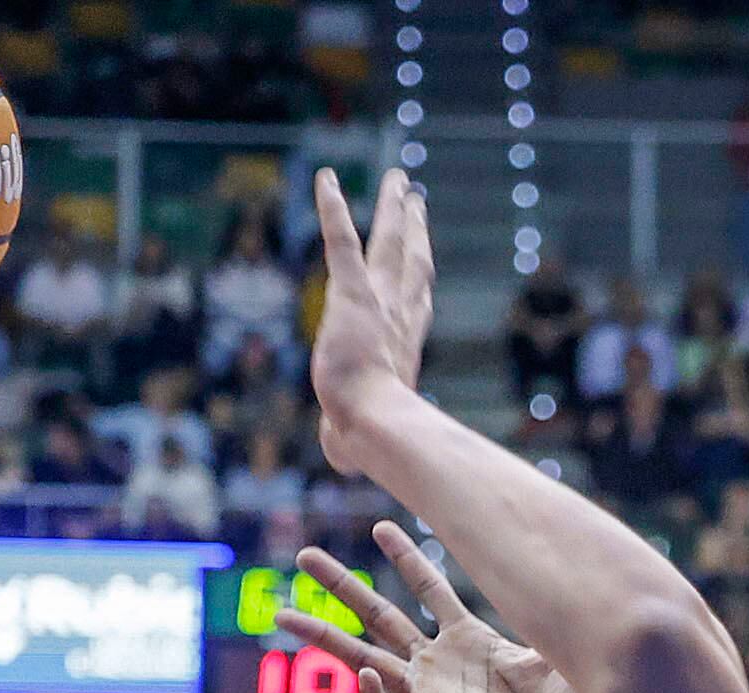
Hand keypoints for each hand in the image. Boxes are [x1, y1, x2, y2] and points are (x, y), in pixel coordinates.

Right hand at [275, 522, 602, 692]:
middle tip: (303, 556)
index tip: (381, 527)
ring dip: (324, 639)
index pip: (429, 590)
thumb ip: (542, 612)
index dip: (407, 558)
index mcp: (471, 642)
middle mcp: (442, 666)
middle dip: (341, 586)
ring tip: (282, 614)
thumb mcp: (557, 648)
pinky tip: (364, 672)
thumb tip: (553, 569)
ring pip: (363, 661)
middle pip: (379, 617)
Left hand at [309, 167, 432, 478]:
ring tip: (397, 180)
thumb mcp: (358, 439)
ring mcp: (379, 300)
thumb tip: (342, 456)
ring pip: (388, 242)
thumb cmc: (369, 438)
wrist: (374, 423)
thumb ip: (348, 440)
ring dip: (392, 208)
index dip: (419, 278)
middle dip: (413, 228)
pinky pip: (342, 240)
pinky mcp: (352, 292)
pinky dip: (333, 208)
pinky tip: (325, 178)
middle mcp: (401, 315)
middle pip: (411, 261)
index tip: (422, 257)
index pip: (416, 304)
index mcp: (405, 345)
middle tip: (416, 199)